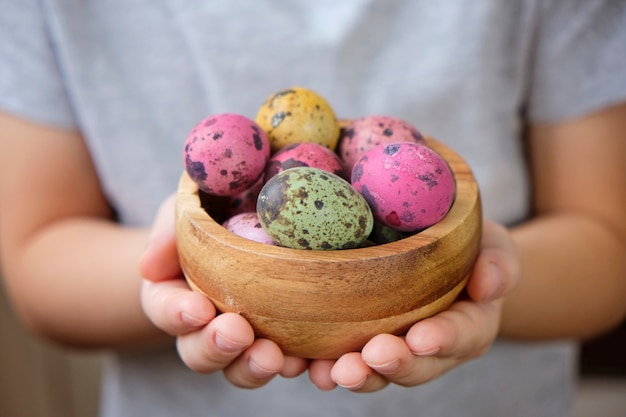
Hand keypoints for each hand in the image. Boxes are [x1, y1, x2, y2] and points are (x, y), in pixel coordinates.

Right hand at [138, 195, 307, 387]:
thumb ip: (167, 232)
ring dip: (253, 366)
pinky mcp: (279, 341)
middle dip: (216, 347)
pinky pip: (283, 362)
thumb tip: (148, 265)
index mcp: (173, 295)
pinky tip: (306, 361)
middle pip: (199, 351)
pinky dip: (293, 365)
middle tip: (237, 333)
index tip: (198, 308)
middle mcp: (203, 327)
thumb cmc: (211, 215)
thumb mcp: (185, 212)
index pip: (166, 308)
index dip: (177, 313)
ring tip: (273, 357)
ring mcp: (242, 339)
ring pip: (239, 366)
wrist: (249, 223)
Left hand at [308, 220, 520, 391]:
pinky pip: (344, 359)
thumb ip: (499, 263)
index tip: (422, 337)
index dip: (443, 339)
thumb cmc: (470, 249)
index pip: (462, 335)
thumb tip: (489, 284)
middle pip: (416, 365)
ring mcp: (397, 349)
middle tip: (370, 358)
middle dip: (393, 365)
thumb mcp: (494, 246)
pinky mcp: (362, 342)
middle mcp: (433, 348)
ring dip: (356, 374)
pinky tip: (304, 366)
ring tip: (330, 372)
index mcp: (469, 325)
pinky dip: (324, 365)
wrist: (443, 259)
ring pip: (377, 371)